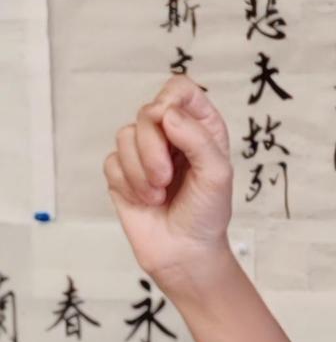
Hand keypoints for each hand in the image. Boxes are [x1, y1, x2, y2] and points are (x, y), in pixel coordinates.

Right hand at [104, 77, 234, 294]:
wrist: (184, 252)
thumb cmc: (207, 214)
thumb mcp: (217, 174)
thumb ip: (197, 138)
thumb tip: (165, 113)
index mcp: (200, 127)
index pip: (180, 89)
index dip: (171, 99)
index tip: (171, 124)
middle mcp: (171, 134)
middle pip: (148, 112)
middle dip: (153, 148)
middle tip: (166, 179)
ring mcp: (144, 151)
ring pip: (124, 135)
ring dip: (141, 171)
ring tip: (158, 194)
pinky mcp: (122, 172)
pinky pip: (111, 161)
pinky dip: (127, 183)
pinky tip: (145, 200)